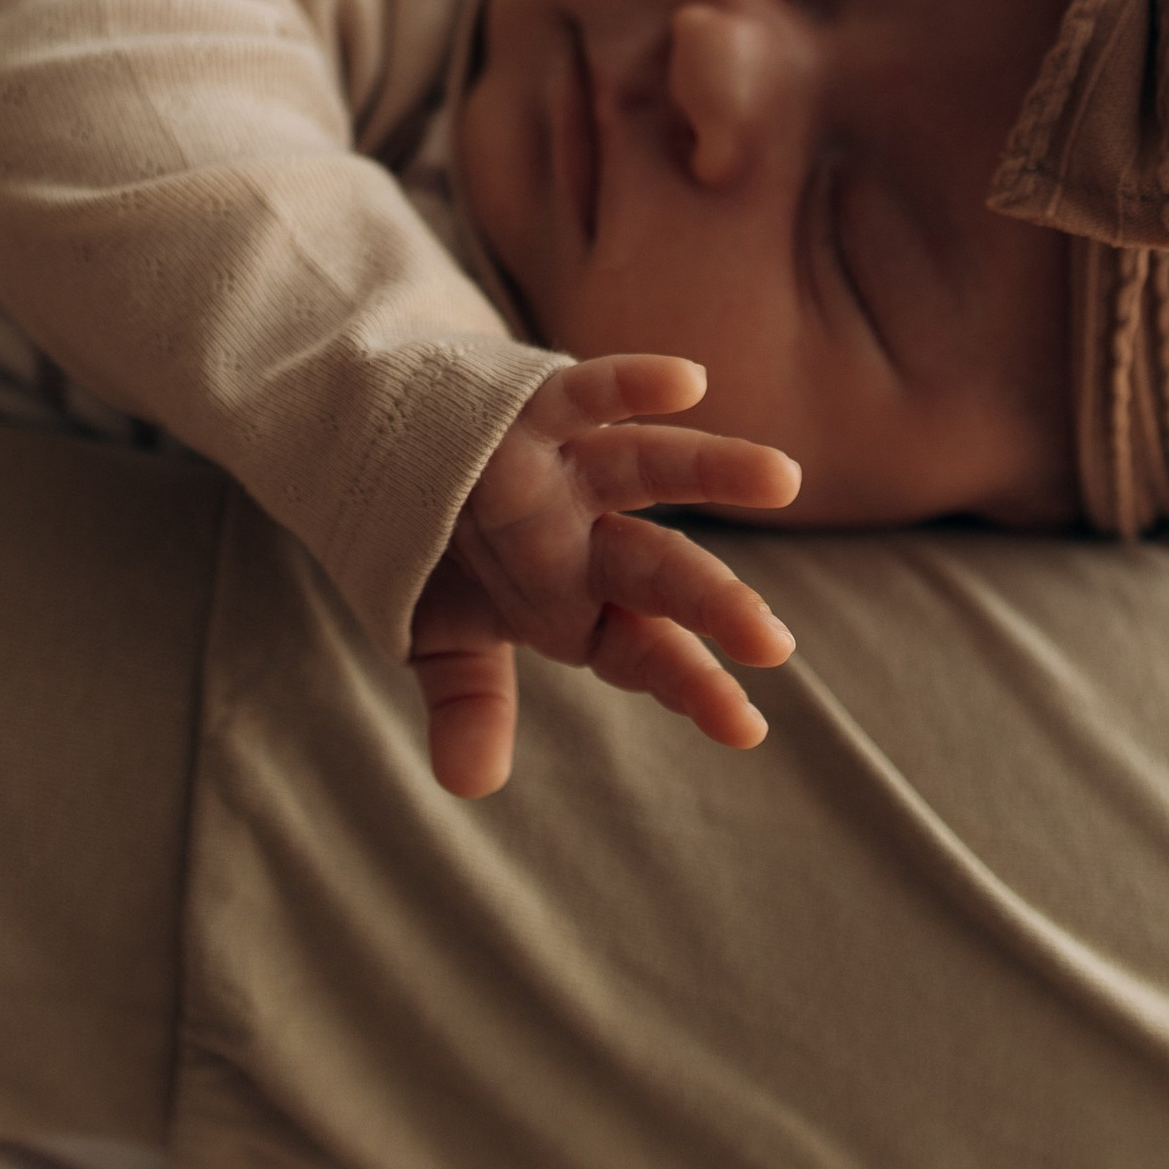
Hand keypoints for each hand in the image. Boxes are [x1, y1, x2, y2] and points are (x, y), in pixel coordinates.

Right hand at [410, 355, 798, 799]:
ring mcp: (565, 469)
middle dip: (713, 606)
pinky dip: (633, 386)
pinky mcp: (532, 407)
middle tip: (775, 643)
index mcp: (575, 602)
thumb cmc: (435, 548)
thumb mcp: (441, 637)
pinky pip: (585, 393)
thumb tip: (471, 786)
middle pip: (660, 572)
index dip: (692, 686)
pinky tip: (689, 381)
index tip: (746, 727)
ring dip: (714, 473)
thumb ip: (471, 702)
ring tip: (785, 480)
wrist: (383, 447)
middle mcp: (584, 536)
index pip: (645, 651)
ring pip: (649, 469)